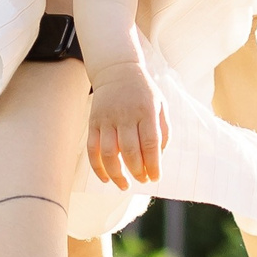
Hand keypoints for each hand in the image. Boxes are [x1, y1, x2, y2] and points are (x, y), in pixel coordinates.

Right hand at [86, 55, 168, 186]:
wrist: (117, 71)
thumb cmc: (144, 93)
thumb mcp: (161, 106)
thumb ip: (163, 132)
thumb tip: (157, 159)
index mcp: (146, 111)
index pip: (150, 144)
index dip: (154, 165)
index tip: (156, 178)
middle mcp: (125, 115)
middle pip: (130, 151)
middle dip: (138, 171)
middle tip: (143, 180)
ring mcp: (107, 119)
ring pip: (108, 153)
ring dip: (117, 174)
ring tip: (125, 185)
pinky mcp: (93, 122)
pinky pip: (92, 149)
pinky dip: (97, 167)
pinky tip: (106, 179)